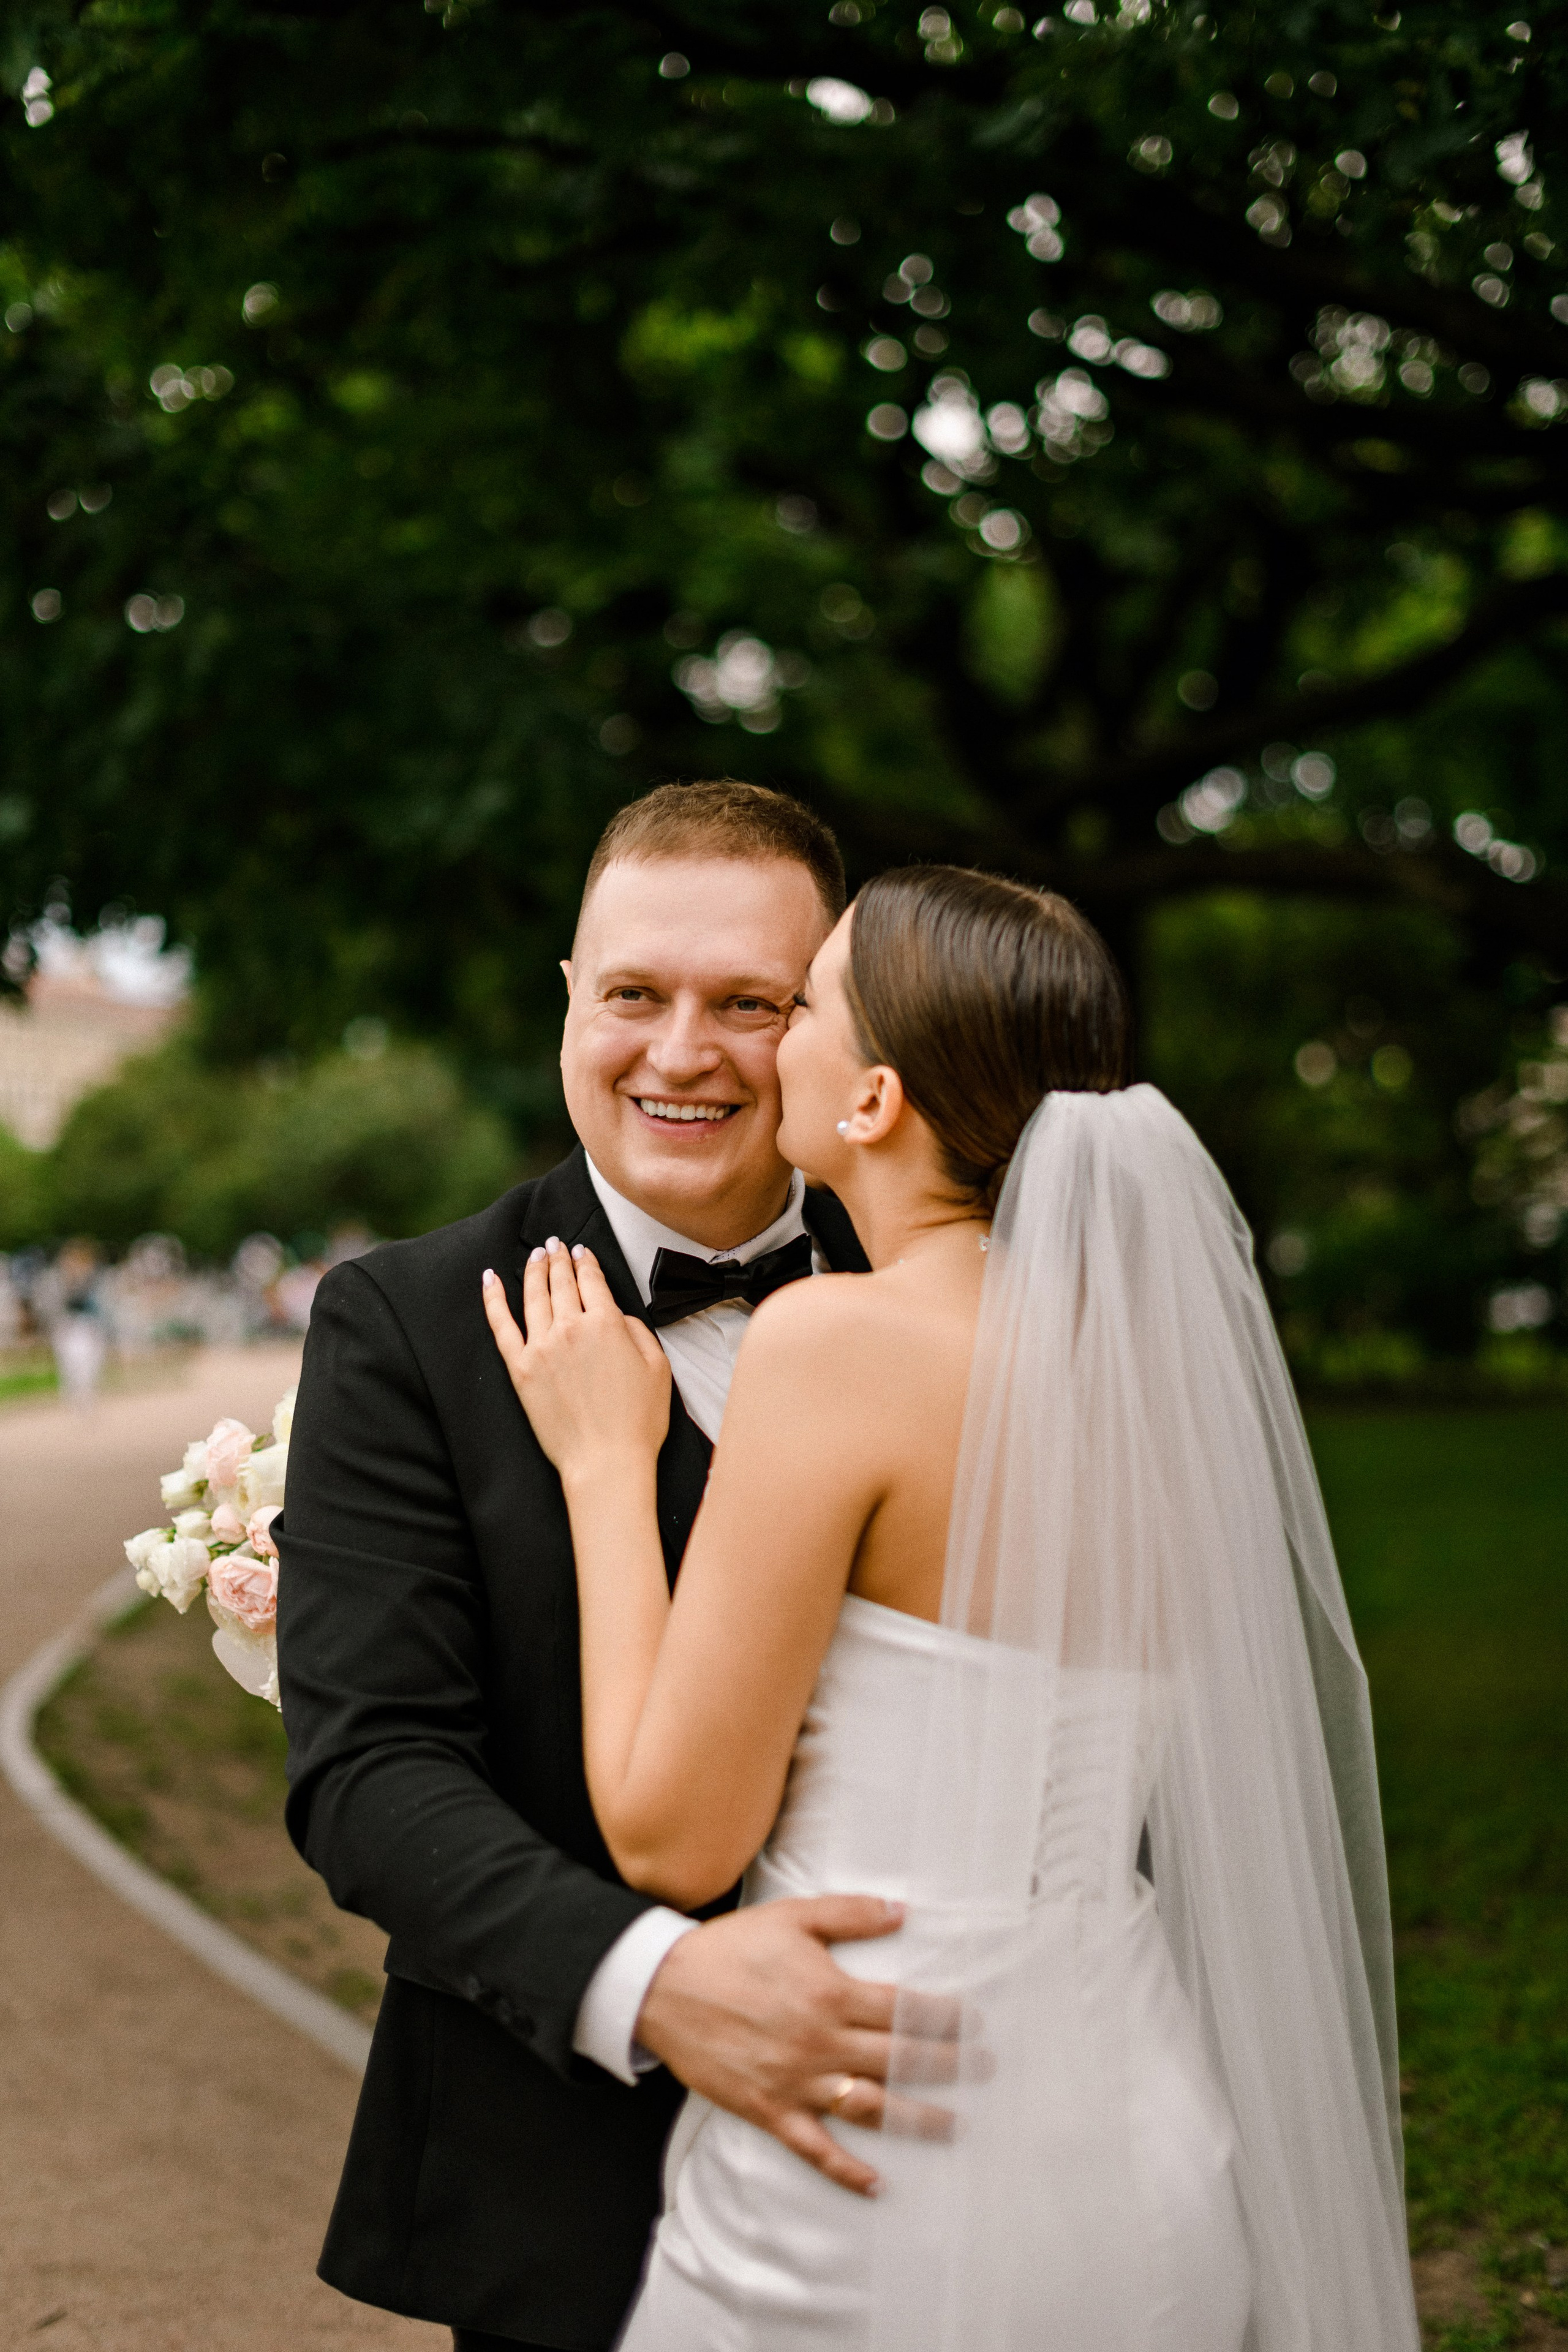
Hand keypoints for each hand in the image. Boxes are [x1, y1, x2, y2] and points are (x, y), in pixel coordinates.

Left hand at [483, 1242, 670, 1486]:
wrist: (606, 1461)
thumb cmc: (638, 1420)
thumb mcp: (658, 1367)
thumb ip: (637, 1330)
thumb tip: (616, 1315)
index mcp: (606, 1324)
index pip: (592, 1281)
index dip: (586, 1262)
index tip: (581, 1251)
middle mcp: (570, 1328)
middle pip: (561, 1282)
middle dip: (559, 1259)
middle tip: (555, 1244)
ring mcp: (541, 1347)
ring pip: (533, 1296)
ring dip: (534, 1270)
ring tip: (535, 1256)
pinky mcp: (519, 1369)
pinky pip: (501, 1325)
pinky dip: (493, 1299)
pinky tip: (489, 1279)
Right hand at [634, 1896, 959, 2197]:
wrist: (664, 1987)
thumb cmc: (730, 1947)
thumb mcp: (792, 1917)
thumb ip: (850, 1914)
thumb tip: (901, 1911)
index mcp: (831, 1995)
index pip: (903, 2011)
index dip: (945, 2018)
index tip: (975, 2022)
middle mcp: (821, 2043)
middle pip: (898, 2060)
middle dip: (948, 2065)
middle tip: (986, 2069)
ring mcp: (797, 2082)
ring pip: (870, 2108)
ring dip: (916, 2119)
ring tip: (954, 2125)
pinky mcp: (769, 2110)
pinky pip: (815, 2148)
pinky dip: (846, 2169)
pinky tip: (876, 2184)